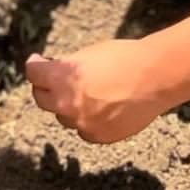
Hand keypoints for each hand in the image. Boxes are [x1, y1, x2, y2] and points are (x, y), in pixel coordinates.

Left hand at [25, 41, 167, 143]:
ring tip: (87, 94)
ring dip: (69, 106)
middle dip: (45, 88)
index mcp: (62, 77)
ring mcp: (83, 123)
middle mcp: (67, 102)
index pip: (33, 73)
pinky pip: (84, 130)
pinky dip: (88, 121)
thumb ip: (68, 66)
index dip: (34, 64)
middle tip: (52, 81)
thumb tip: (57, 72)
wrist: (156, 78)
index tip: (37, 61)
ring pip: (64, 117)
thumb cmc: (125, 58)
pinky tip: (102, 109)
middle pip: (41, 99)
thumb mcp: (89, 53)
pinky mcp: (99, 136)